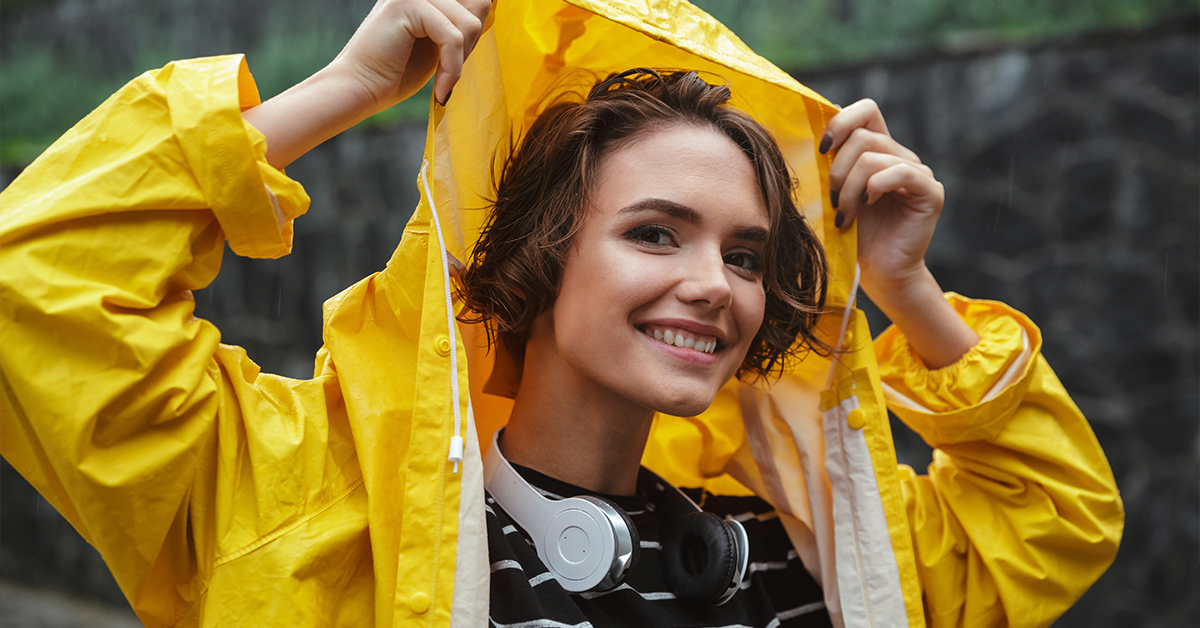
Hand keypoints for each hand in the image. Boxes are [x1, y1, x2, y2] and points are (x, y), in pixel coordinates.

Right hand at [336, 0, 491, 110]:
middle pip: (479, 4)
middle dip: (470, 43)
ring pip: (469, 24)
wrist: (362, 88)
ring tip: (443, 82)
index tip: (455, 60)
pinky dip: (452, 69)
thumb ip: (460, 22)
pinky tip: (440, 89)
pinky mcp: (408, 4)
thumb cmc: (397, 71)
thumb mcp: (440, 43)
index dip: (474, 32)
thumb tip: (488, 4)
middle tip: (449, 71)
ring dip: (460, 61)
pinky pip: (452, 37)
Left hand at [822, 100, 977, 368]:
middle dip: (837, 168)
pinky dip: (874, 188)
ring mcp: (918, 173)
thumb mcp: (830, 194)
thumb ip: (825, 165)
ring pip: (875, 156)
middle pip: (863, 136)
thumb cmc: (848, 236)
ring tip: (843, 213)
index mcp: (878, 150)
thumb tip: (799, 135)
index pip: (866, 111)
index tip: (821, 149)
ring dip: (849, 186)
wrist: (876, 274)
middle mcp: (900, 156)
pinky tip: (865, 207)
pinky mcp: (929, 192)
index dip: (841, 121)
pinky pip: (901, 172)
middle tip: (831, 199)